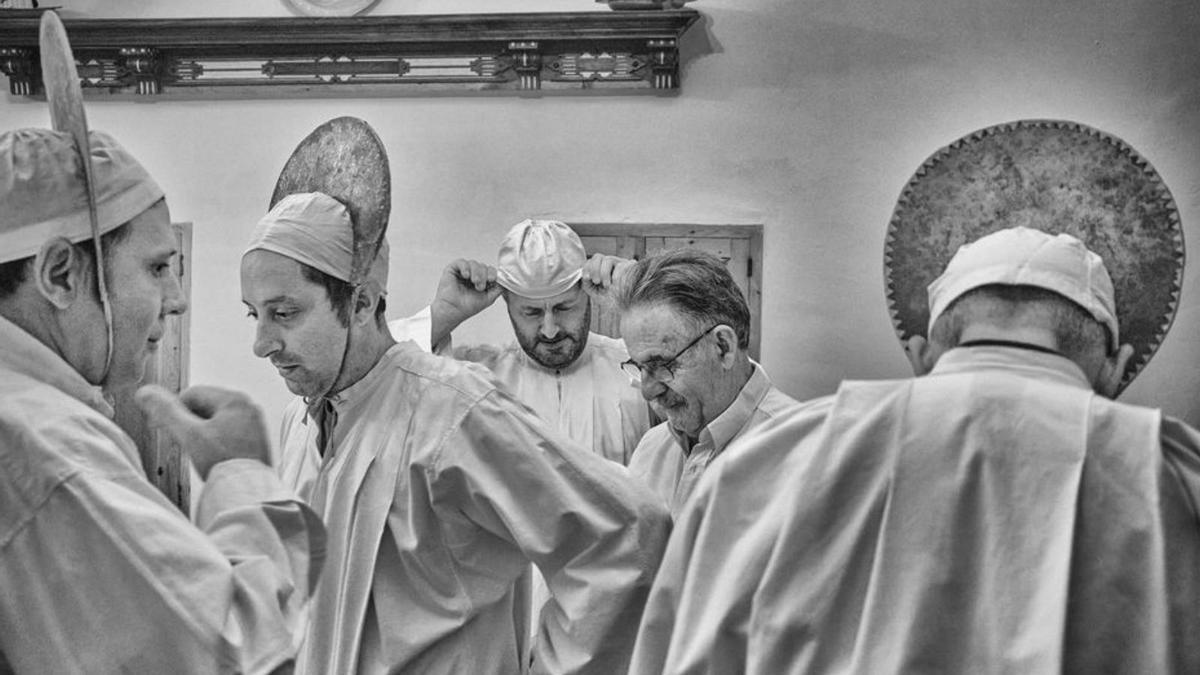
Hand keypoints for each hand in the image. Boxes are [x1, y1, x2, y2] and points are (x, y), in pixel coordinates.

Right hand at [136, 384, 270, 479]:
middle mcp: (248, 407)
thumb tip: (145, 393)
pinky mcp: (256, 440)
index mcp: (235, 399)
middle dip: (186, 421)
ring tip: (191, 449)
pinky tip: (208, 456)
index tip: (158, 425)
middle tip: (175, 439)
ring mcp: (255, 423)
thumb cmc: (224, 461)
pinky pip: (228, 432)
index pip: (192, 394)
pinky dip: (214, 440)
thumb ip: (166, 412)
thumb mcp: (189, 434)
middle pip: (206, 406)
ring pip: (216, 420)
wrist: (249, 491)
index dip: (171, 409)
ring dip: (199, 432)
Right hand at [430, 259, 501, 345]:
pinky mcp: (453, 270)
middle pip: (483, 266)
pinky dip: (465, 267)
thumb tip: (506, 280)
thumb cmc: (467, 307)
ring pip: (474, 263)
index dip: (493, 273)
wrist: (453, 310)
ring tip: (474, 282)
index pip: (490, 271)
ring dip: (476, 272)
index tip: (492, 279)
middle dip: (484, 275)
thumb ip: (498, 289)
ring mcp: (463, 272)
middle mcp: (473, 275)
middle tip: (480, 286)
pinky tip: (466, 275)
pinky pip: (461, 262)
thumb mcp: (489, 298)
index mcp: (481, 281)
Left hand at [581, 253, 633, 299]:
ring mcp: (621, 262)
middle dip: (594, 269)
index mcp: (600, 266)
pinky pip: (621, 266)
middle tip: (596, 282)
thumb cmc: (607, 297)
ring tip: (607, 285)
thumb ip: (586, 282)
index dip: (587, 268)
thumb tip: (586, 276)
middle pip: (597, 257)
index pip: (591, 260)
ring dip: (604, 273)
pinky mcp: (631, 266)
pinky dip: (616, 276)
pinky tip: (616, 285)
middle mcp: (610, 262)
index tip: (587, 278)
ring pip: (608, 260)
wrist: (620, 307)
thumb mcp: (593, 290)